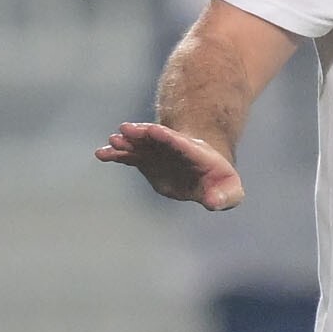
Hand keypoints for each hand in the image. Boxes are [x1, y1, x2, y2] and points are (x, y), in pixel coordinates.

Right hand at [98, 121, 244, 209]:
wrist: (203, 170)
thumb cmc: (218, 182)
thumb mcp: (230, 190)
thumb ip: (228, 196)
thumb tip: (213, 201)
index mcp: (194, 153)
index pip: (180, 143)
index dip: (168, 136)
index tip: (155, 130)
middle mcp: (172, 149)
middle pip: (155, 137)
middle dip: (142, 133)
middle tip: (125, 129)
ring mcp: (157, 152)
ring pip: (139, 144)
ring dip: (126, 143)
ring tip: (112, 142)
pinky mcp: (146, 161)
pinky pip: (129, 157)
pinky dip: (117, 155)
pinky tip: (102, 154)